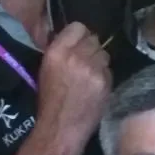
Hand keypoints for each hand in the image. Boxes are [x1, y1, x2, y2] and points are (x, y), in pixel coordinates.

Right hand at [36, 23, 111, 150]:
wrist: (61, 127)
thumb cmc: (49, 100)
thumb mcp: (46, 69)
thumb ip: (60, 50)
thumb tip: (72, 39)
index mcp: (57, 51)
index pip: (78, 27)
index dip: (79, 35)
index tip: (77, 43)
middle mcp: (76, 56)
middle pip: (94, 39)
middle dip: (90, 48)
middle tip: (85, 60)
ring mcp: (94, 69)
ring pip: (104, 54)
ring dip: (99, 61)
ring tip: (90, 74)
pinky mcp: (106, 82)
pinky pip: (109, 70)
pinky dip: (104, 75)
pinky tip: (95, 86)